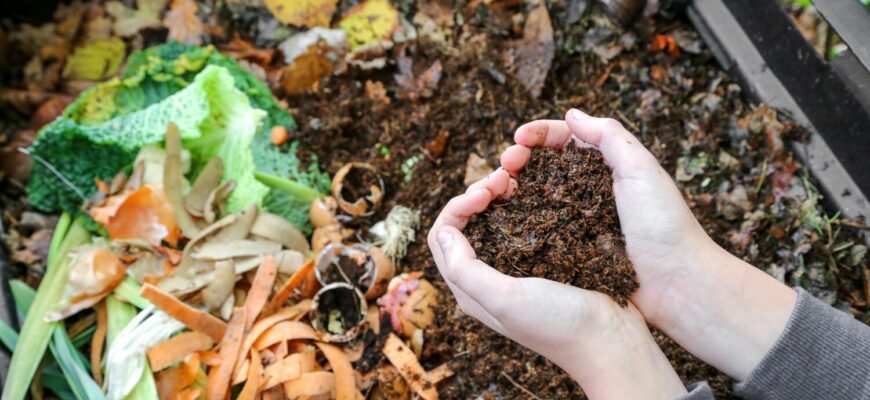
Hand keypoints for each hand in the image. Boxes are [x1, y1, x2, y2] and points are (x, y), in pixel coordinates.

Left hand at [427, 169, 686, 398]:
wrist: (611, 341)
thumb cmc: (558, 324)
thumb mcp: (505, 299)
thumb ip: (466, 270)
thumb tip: (444, 232)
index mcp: (470, 289)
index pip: (443, 236)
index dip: (458, 206)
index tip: (486, 192)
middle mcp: (488, 279)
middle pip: (466, 224)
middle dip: (478, 194)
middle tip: (504, 178)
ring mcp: (516, 269)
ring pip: (494, 221)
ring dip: (499, 196)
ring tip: (518, 179)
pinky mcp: (543, 262)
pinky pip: (523, 225)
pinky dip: (524, 204)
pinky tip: (539, 192)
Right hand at [501, 109, 796, 380]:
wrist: (676, 283)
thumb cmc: (664, 225)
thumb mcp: (641, 169)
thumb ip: (609, 136)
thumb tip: (571, 114)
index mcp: (607, 167)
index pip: (565, 139)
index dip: (538, 134)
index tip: (518, 138)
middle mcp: (588, 191)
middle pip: (544, 165)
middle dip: (519, 158)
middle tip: (505, 164)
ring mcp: (576, 221)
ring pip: (535, 195)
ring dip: (514, 186)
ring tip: (498, 187)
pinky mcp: (569, 250)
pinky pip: (538, 229)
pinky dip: (518, 219)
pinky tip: (504, 216)